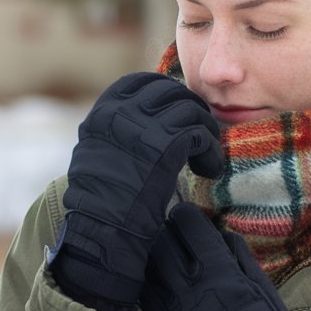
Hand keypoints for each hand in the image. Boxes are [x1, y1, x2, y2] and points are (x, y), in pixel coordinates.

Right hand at [49, 74, 222, 310]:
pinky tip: (208, 169)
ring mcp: (143, 127)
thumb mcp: (99, 152)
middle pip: (171, 92)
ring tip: (205, 156)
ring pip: (191, 110)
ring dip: (205, 131)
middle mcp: (121, 113)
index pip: (141, 83)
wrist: (103, 228)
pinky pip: (200, 135)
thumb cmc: (102, 201)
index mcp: (103, 113)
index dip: (165, 93)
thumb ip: (119, 129)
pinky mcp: (165, 147)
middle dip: (191, 110)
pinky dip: (210, 152)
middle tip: (199, 134)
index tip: (178, 112)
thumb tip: (149, 115)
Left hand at [139, 203, 310, 310]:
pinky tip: (149, 291)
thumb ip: (241, 258)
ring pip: (143, 271)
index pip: (189, 227)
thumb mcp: (264, 287)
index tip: (183, 216)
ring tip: (152, 258)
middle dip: (159, 233)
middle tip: (164, 233)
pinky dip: (143, 293)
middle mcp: (188, 285)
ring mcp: (170, 310)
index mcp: (217, 270)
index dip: (183, 216)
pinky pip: (141, 305)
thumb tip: (223, 235)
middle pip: (158, 244)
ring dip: (147, 260)